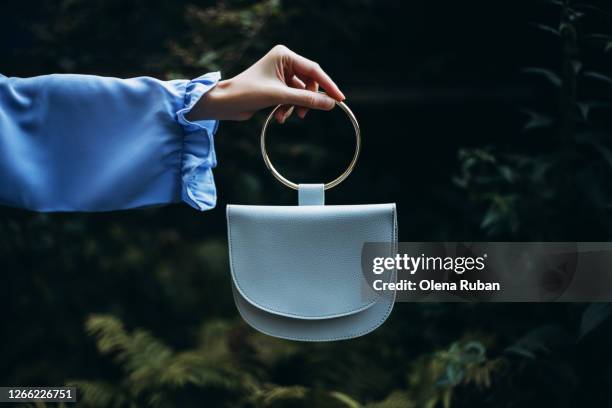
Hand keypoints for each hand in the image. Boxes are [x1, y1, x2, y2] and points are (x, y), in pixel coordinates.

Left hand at [187, 45, 344, 122]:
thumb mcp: (281, 97)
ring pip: (300, 93)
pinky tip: (278, 117)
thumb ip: (307, 100)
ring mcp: (280, 75)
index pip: (313, 70)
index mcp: (284, 55)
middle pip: (308, 83)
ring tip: (285, 117)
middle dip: (306, 100)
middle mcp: (283, 62)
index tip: (340, 99)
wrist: (225, 103)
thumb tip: (331, 104)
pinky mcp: (276, 87)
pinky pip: (291, 99)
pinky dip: (287, 109)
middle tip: (303, 114)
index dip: (328, 85)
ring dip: (295, 107)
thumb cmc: (248, 92)